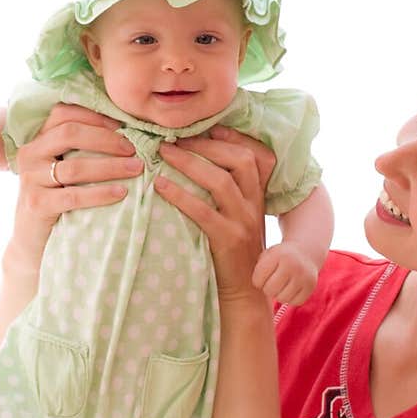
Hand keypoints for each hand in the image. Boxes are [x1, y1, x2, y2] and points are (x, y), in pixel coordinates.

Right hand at [8, 103, 142, 271]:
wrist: (33, 242)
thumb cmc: (57, 202)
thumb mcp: (63, 172)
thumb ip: (80, 151)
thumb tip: (125, 133)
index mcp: (38, 141)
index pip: (64, 113)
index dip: (95, 116)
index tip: (124, 125)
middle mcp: (30, 154)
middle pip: (70, 133)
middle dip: (107, 139)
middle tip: (134, 149)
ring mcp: (31, 179)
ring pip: (75, 166)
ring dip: (110, 166)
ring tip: (136, 168)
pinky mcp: (37, 204)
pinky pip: (73, 195)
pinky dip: (100, 193)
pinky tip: (121, 193)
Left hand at [155, 126, 275, 303]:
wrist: (243, 292)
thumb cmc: (230, 253)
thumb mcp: (236, 218)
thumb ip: (225, 194)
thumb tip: (191, 164)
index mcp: (256, 195)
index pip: (250, 154)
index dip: (226, 136)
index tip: (199, 126)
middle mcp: (253, 204)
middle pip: (238, 159)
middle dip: (204, 144)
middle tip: (172, 137)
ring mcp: (243, 221)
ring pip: (221, 180)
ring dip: (189, 163)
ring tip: (162, 153)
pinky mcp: (229, 240)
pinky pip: (204, 211)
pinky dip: (180, 195)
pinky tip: (160, 185)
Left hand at [252, 241, 319, 305]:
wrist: (305, 252)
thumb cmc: (278, 256)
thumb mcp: (266, 255)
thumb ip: (256, 268)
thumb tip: (247, 291)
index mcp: (277, 254)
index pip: (257, 280)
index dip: (257, 279)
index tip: (262, 275)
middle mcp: (292, 265)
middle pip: (269, 290)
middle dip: (268, 287)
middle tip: (272, 280)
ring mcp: (303, 276)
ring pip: (282, 298)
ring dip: (279, 293)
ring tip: (281, 283)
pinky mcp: (311, 287)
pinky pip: (294, 302)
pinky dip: (291, 297)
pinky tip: (291, 287)